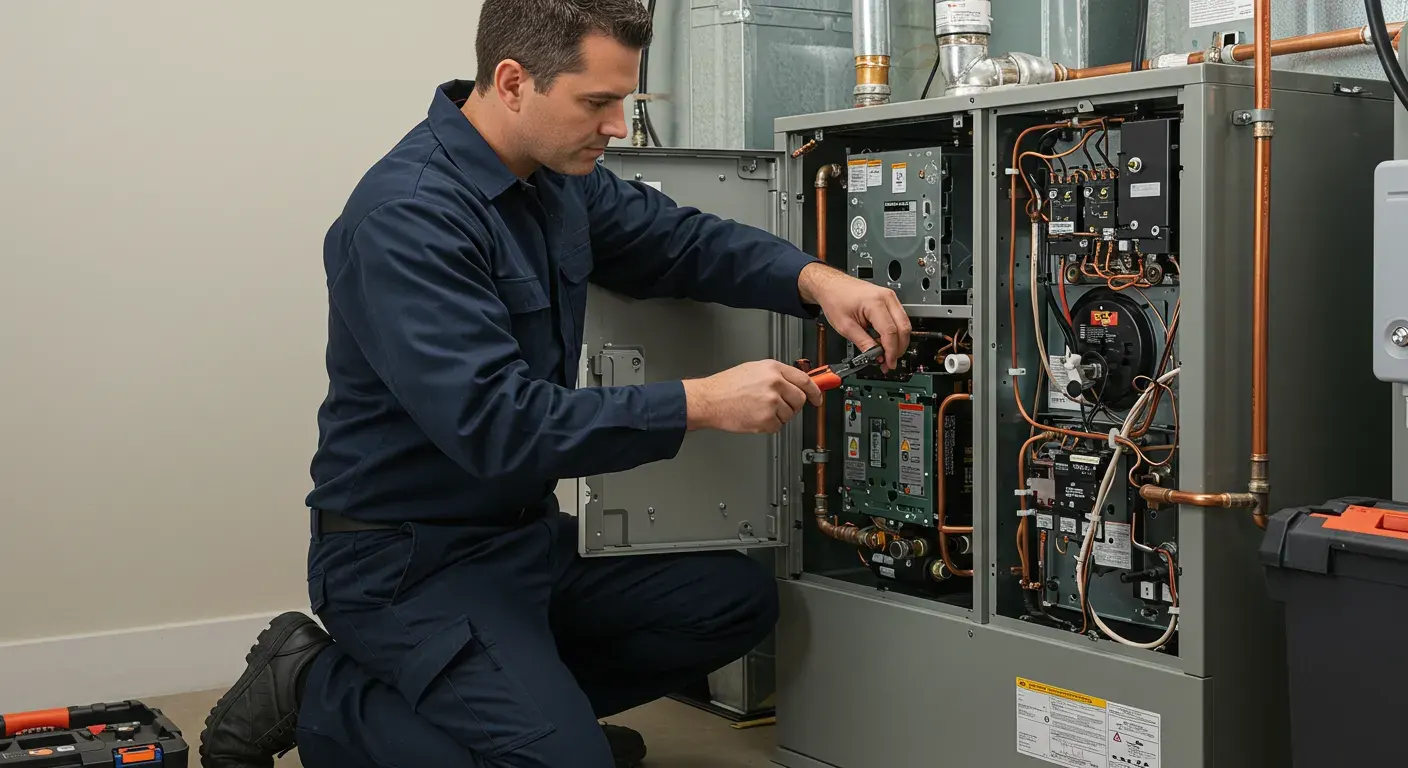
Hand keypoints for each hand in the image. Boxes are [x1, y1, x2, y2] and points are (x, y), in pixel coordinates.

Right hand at [683, 361, 823, 433]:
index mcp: (773, 368)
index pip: (804, 379)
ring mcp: (771, 402)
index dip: (815, 391)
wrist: (709, 400)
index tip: (818, 398)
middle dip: (793, 405)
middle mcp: (775, 383)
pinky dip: (769, 426)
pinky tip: (755, 417)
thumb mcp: (753, 369)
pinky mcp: (766, 419)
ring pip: (790, 414)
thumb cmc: (726, 386)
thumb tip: (795, 383)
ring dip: (778, 416)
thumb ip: (776, 375)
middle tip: (778, 406)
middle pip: (800, 399)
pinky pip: (778, 426)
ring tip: (759, 409)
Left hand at [798, 262, 910, 370]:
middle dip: (898, 348)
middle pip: (903, 328)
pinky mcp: (889, 300)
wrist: (832, 285)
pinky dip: (895, 334)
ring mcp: (890, 297)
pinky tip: (885, 343)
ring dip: (898, 342)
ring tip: (886, 355)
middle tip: (889, 362)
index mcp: (875, 302)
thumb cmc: (835, 299)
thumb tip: (876, 356)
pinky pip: (899, 319)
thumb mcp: (845, 327)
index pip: (890, 332)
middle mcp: (887, 297)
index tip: (888, 363)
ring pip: (905, 324)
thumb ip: (863, 343)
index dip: (891, 351)